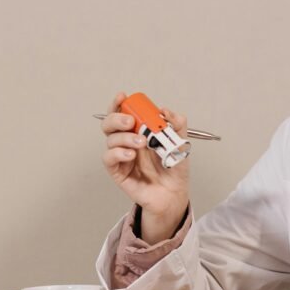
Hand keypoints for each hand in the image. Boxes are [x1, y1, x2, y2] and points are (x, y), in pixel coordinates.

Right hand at [100, 91, 189, 242]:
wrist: (174, 192)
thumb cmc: (173, 168)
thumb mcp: (180, 143)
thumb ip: (177, 124)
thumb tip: (165, 111)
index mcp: (139, 131)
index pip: (123, 113)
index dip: (119, 103)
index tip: (123, 97)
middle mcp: (127, 141)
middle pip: (109, 124)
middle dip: (117, 118)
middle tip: (131, 122)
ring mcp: (121, 156)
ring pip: (110, 139)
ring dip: (124, 138)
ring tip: (141, 144)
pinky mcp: (117, 171)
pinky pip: (109, 158)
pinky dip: (118, 153)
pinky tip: (130, 155)